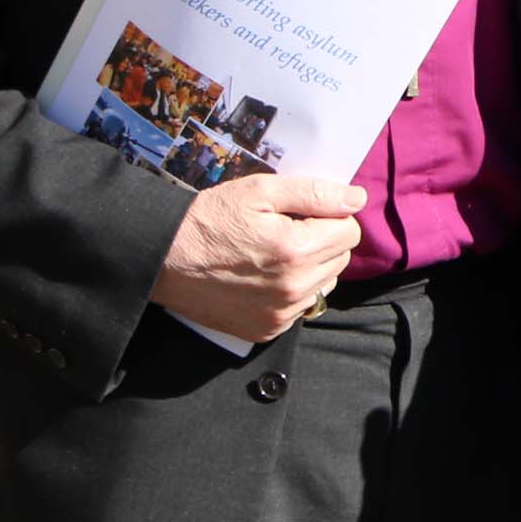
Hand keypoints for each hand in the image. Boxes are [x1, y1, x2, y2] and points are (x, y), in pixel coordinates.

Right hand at [150, 174, 367, 344]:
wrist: (162, 258)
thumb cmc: (210, 219)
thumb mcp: (260, 191)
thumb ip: (315, 193)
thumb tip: (357, 199)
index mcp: (296, 251)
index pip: (349, 231)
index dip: (330, 217)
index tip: (302, 214)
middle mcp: (293, 288)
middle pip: (340, 258)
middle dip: (323, 241)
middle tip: (286, 231)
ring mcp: (279, 314)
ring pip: (324, 284)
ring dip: (310, 268)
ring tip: (273, 254)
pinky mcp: (265, 330)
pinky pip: (300, 307)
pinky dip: (291, 292)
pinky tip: (263, 277)